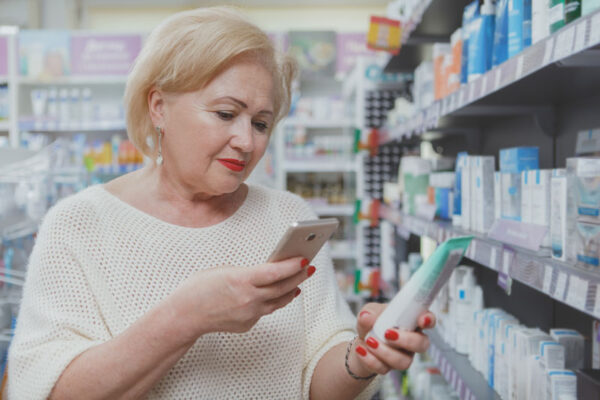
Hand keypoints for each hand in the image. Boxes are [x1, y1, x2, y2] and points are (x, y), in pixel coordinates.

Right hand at [165, 257, 315, 341]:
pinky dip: (273, 301)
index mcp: (242, 280)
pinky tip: (280, 294)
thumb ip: (246, 272)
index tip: (304, 259)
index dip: (292, 266)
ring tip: (300, 281)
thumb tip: (265, 273)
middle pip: (282, 287)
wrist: (184, 315)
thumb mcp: (223, 270)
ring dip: (291, 290)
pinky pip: (265, 310)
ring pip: (278, 301)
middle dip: (298, 276)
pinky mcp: (247, 324)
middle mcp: (249, 299)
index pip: (275, 272)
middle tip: (309, 267)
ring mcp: (249, 314)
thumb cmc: (199, 288)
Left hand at [347, 303, 434, 376]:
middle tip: (388, 333)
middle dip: (407, 340)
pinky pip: (385, 369)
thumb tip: (367, 316)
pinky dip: (371, 359)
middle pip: (422, 344)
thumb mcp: (369, 312)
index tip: (422, 320)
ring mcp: (403, 356)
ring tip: (369, 341)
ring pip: (404, 361)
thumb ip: (369, 312)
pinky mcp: (390, 367)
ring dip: (385, 352)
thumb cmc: (372, 323)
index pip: (428, 319)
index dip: (429, 320)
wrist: (361, 342)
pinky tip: (361, 350)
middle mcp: (412, 340)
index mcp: (411, 322)